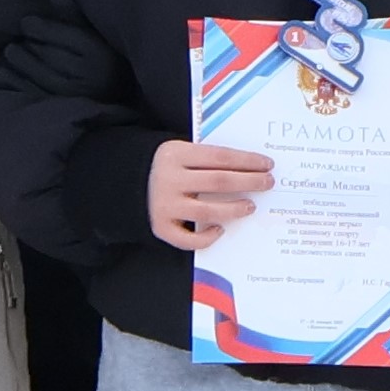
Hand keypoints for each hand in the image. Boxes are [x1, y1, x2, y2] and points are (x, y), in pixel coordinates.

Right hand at [150, 141, 275, 252]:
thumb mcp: (179, 152)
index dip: (247, 161)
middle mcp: (169, 179)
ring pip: (208, 211)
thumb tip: (248, 169)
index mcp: (175, 154)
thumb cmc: (163, 167)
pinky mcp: (159, 227)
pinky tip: (219, 229)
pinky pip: (188, 239)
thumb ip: (205, 160)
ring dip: (234, 209)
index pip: (220, 157)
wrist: (121, 182)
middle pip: (219, 181)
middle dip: (249, 182)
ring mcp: (164, 205)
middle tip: (268, 183)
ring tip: (251, 206)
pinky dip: (207, 236)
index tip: (267, 164)